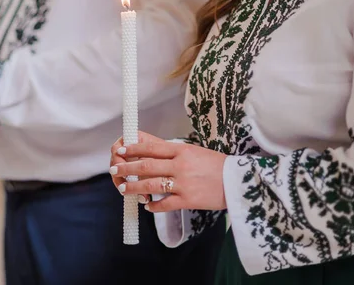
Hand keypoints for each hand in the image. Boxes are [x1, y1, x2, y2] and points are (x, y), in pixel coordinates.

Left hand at [110, 131, 226, 212]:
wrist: (239, 181)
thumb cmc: (216, 165)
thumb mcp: (194, 151)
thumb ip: (173, 152)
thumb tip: (149, 151)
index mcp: (182, 150)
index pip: (151, 147)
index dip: (133, 148)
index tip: (121, 150)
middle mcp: (180, 165)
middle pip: (146, 166)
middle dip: (127, 168)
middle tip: (114, 169)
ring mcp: (183, 183)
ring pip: (151, 185)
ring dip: (134, 187)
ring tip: (124, 188)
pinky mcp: (188, 200)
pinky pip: (165, 204)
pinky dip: (153, 205)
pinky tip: (147, 205)